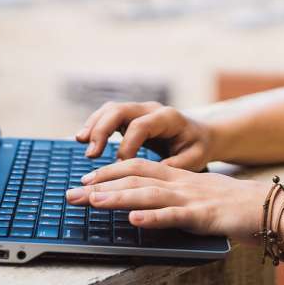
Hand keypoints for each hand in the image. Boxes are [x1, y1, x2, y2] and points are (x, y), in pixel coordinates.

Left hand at [65, 158, 267, 244]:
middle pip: (135, 177)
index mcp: (179, 176)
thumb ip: (174, 197)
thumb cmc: (233, 205)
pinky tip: (135, 221)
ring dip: (118, 197)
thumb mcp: (199, 195)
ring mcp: (191, 199)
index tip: (85, 182)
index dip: (109, 173)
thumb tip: (147, 206)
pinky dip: (154, 218)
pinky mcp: (204, 217)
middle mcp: (181, 183)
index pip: (138, 168)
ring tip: (93, 202)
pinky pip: (175, 216)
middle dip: (101, 184)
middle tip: (72, 194)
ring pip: (149, 194)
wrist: (267, 207)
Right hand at [75, 101, 213, 170]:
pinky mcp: (132, 116)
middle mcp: (152, 109)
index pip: (140, 125)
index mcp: (168, 118)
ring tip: (81, 144)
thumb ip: (174, 165)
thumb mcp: (194, 159)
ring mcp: (140, 110)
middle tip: (91, 154)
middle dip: (102, 130)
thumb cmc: (198, 148)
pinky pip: (109, 115)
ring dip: (94, 125)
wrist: (202, 135)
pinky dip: (95, 125)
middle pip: (120, 110)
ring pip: (111, 109)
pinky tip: (84, 139)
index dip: (127, 145)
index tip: (121, 166)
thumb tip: (151, 175)